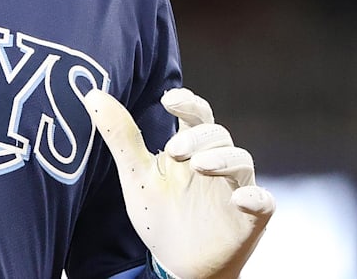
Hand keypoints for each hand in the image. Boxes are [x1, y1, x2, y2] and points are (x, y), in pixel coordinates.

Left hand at [84, 87, 274, 278]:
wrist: (176, 263)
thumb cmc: (159, 213)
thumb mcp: (136, 174)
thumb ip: (120, 136)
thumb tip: (94, 95)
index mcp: (190, 148)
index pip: (196, 115)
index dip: (188, 102)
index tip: (169, 98)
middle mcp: (215, 164)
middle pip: (217, 134)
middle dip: (197, 137)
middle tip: (173, 149)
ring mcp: (234, 190)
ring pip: (241, 161)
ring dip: (222, 159)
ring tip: (198, 165)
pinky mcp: (250, 219)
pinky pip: (263, 203)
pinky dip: (255, 198)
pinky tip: (242, 199)